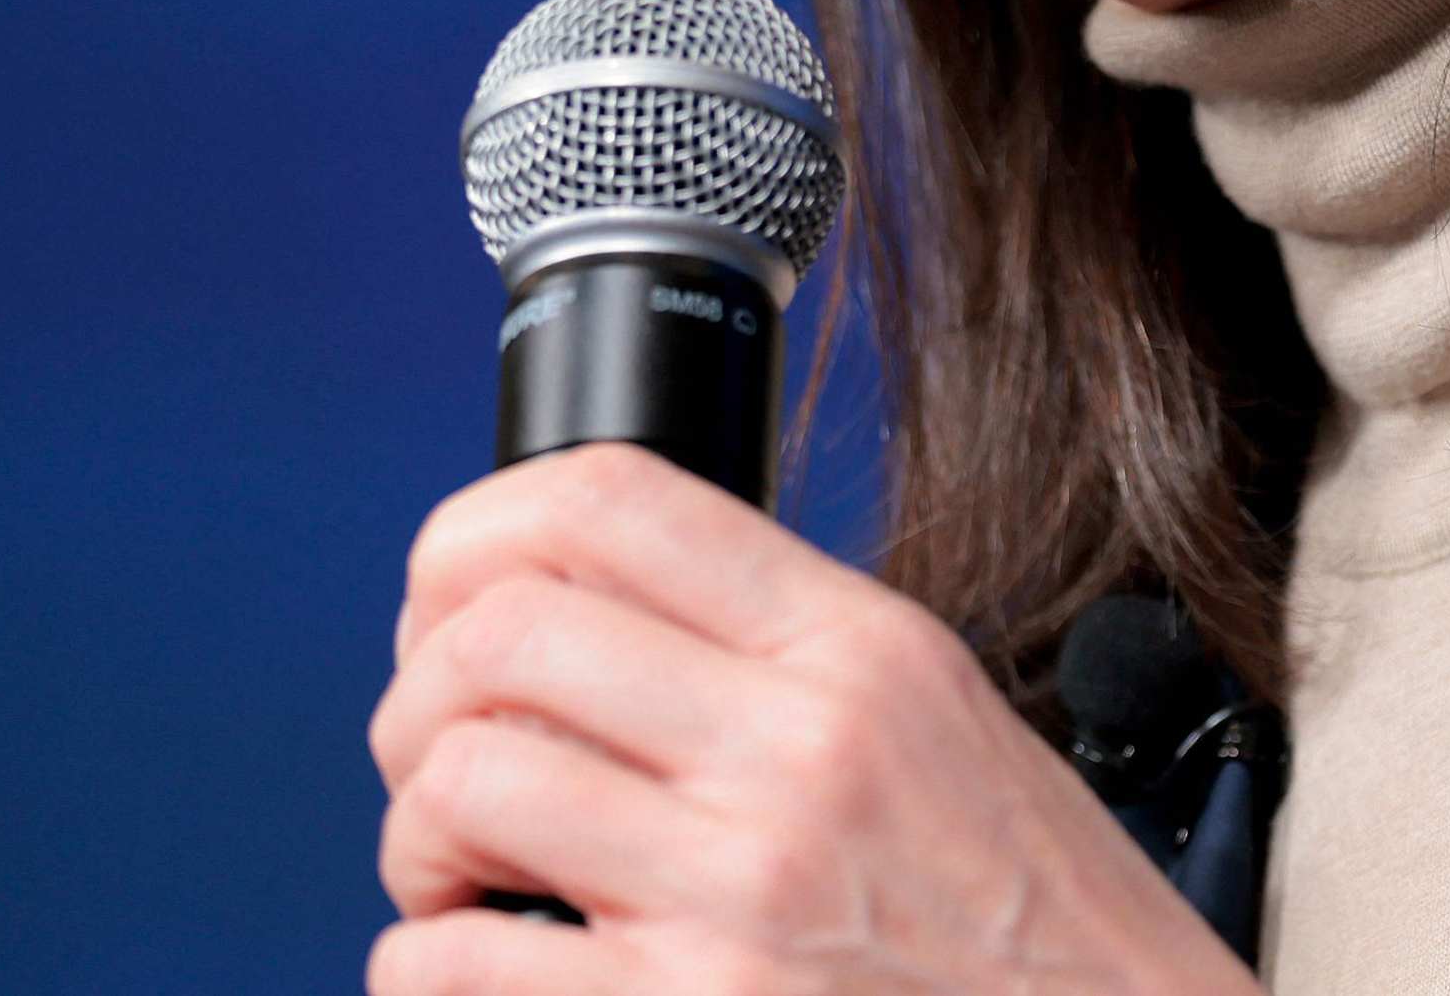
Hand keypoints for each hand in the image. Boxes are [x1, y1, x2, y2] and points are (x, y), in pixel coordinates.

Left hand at [366, 440, 1258, 993]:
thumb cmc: (1032, 931)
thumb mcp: (943, 724)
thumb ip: (789, 654)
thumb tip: (591, 614)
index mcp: (858, 651)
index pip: (612, 499)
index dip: (475, 530)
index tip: (445, 594)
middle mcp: (796, 751)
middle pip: (501, 632)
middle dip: (420, 695)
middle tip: (440, 759)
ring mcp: (737, 893)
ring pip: (462, 779)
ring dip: (417, 831)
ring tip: (462, 875)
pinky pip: (454, 962)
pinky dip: (423, 962)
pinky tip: (481, 963)